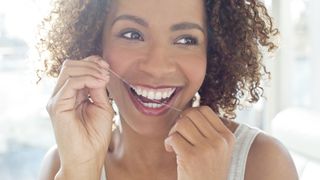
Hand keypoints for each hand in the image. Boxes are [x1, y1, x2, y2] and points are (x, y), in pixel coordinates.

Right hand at [46, 55, 113, 177]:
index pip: (76, 69)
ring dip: (90, 70)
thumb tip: (100, 71)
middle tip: (107, 71)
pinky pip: (70, 82)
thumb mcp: (102, 106)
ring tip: (104, 78)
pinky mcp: (56, 105)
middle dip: (91, 64)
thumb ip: (98, 88)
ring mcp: (57, 99)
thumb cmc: (95, 135)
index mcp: (71, 95)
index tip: (107, 67)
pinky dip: (87, 78)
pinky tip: (99, 83)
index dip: (91, 63)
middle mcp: (62, 95)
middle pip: (70, 65)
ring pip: (69, 69)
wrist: (88, 157)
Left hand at [164, 106, 234, 179]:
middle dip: (180, 122)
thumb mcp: (217, 150)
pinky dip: (168, 143)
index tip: (186, 126)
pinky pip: (173, 137)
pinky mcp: (191, 157)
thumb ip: (208, 131)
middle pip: (192, 114)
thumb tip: (189, 111)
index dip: (190, 114)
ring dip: (173, 132)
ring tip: (175, 144)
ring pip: (182, 124)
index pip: (205, 110)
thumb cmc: (206, 170)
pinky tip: (171, 150)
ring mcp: (206, 149)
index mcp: (227, 137)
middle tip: (178, 134)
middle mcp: (219, 141)